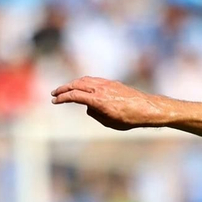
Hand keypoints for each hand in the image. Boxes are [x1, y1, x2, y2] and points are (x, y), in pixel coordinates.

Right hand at [51, 77, 170, 130]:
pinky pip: (93, 80)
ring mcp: (106, 84)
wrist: (147, 108)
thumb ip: (95, 114)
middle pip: (76, 84)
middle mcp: (100, 89)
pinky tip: (81, 86)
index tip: (55, 101)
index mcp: (98, 100)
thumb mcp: (109, 122)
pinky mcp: (111, 82)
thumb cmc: (130, 119)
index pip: (74, 96)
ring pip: (84, 80)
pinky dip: (83, 82)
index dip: (62, 98)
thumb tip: (88, 107)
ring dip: (72, 84)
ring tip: (65, 89)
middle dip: (63, 89)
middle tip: (54, 94)